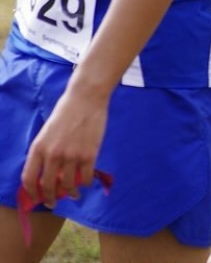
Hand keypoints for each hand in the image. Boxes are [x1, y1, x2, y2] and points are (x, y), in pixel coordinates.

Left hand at [20, 86, 107, 206]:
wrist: (86, 98)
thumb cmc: (66, 112)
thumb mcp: (47, 133)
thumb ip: (45, 152)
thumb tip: (48, 174)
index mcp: (38, 148)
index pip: (29, 179)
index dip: (31, 193)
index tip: (36, 198)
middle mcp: (53, 154)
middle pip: (48, 186)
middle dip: (50, 198)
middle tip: (53, 203)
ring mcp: (72, 155)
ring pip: (68, 184)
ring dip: (70, 193)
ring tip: (73, 195)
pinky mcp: (89, 154)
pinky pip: (85, 177)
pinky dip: (85, 183)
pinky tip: (85, 182)